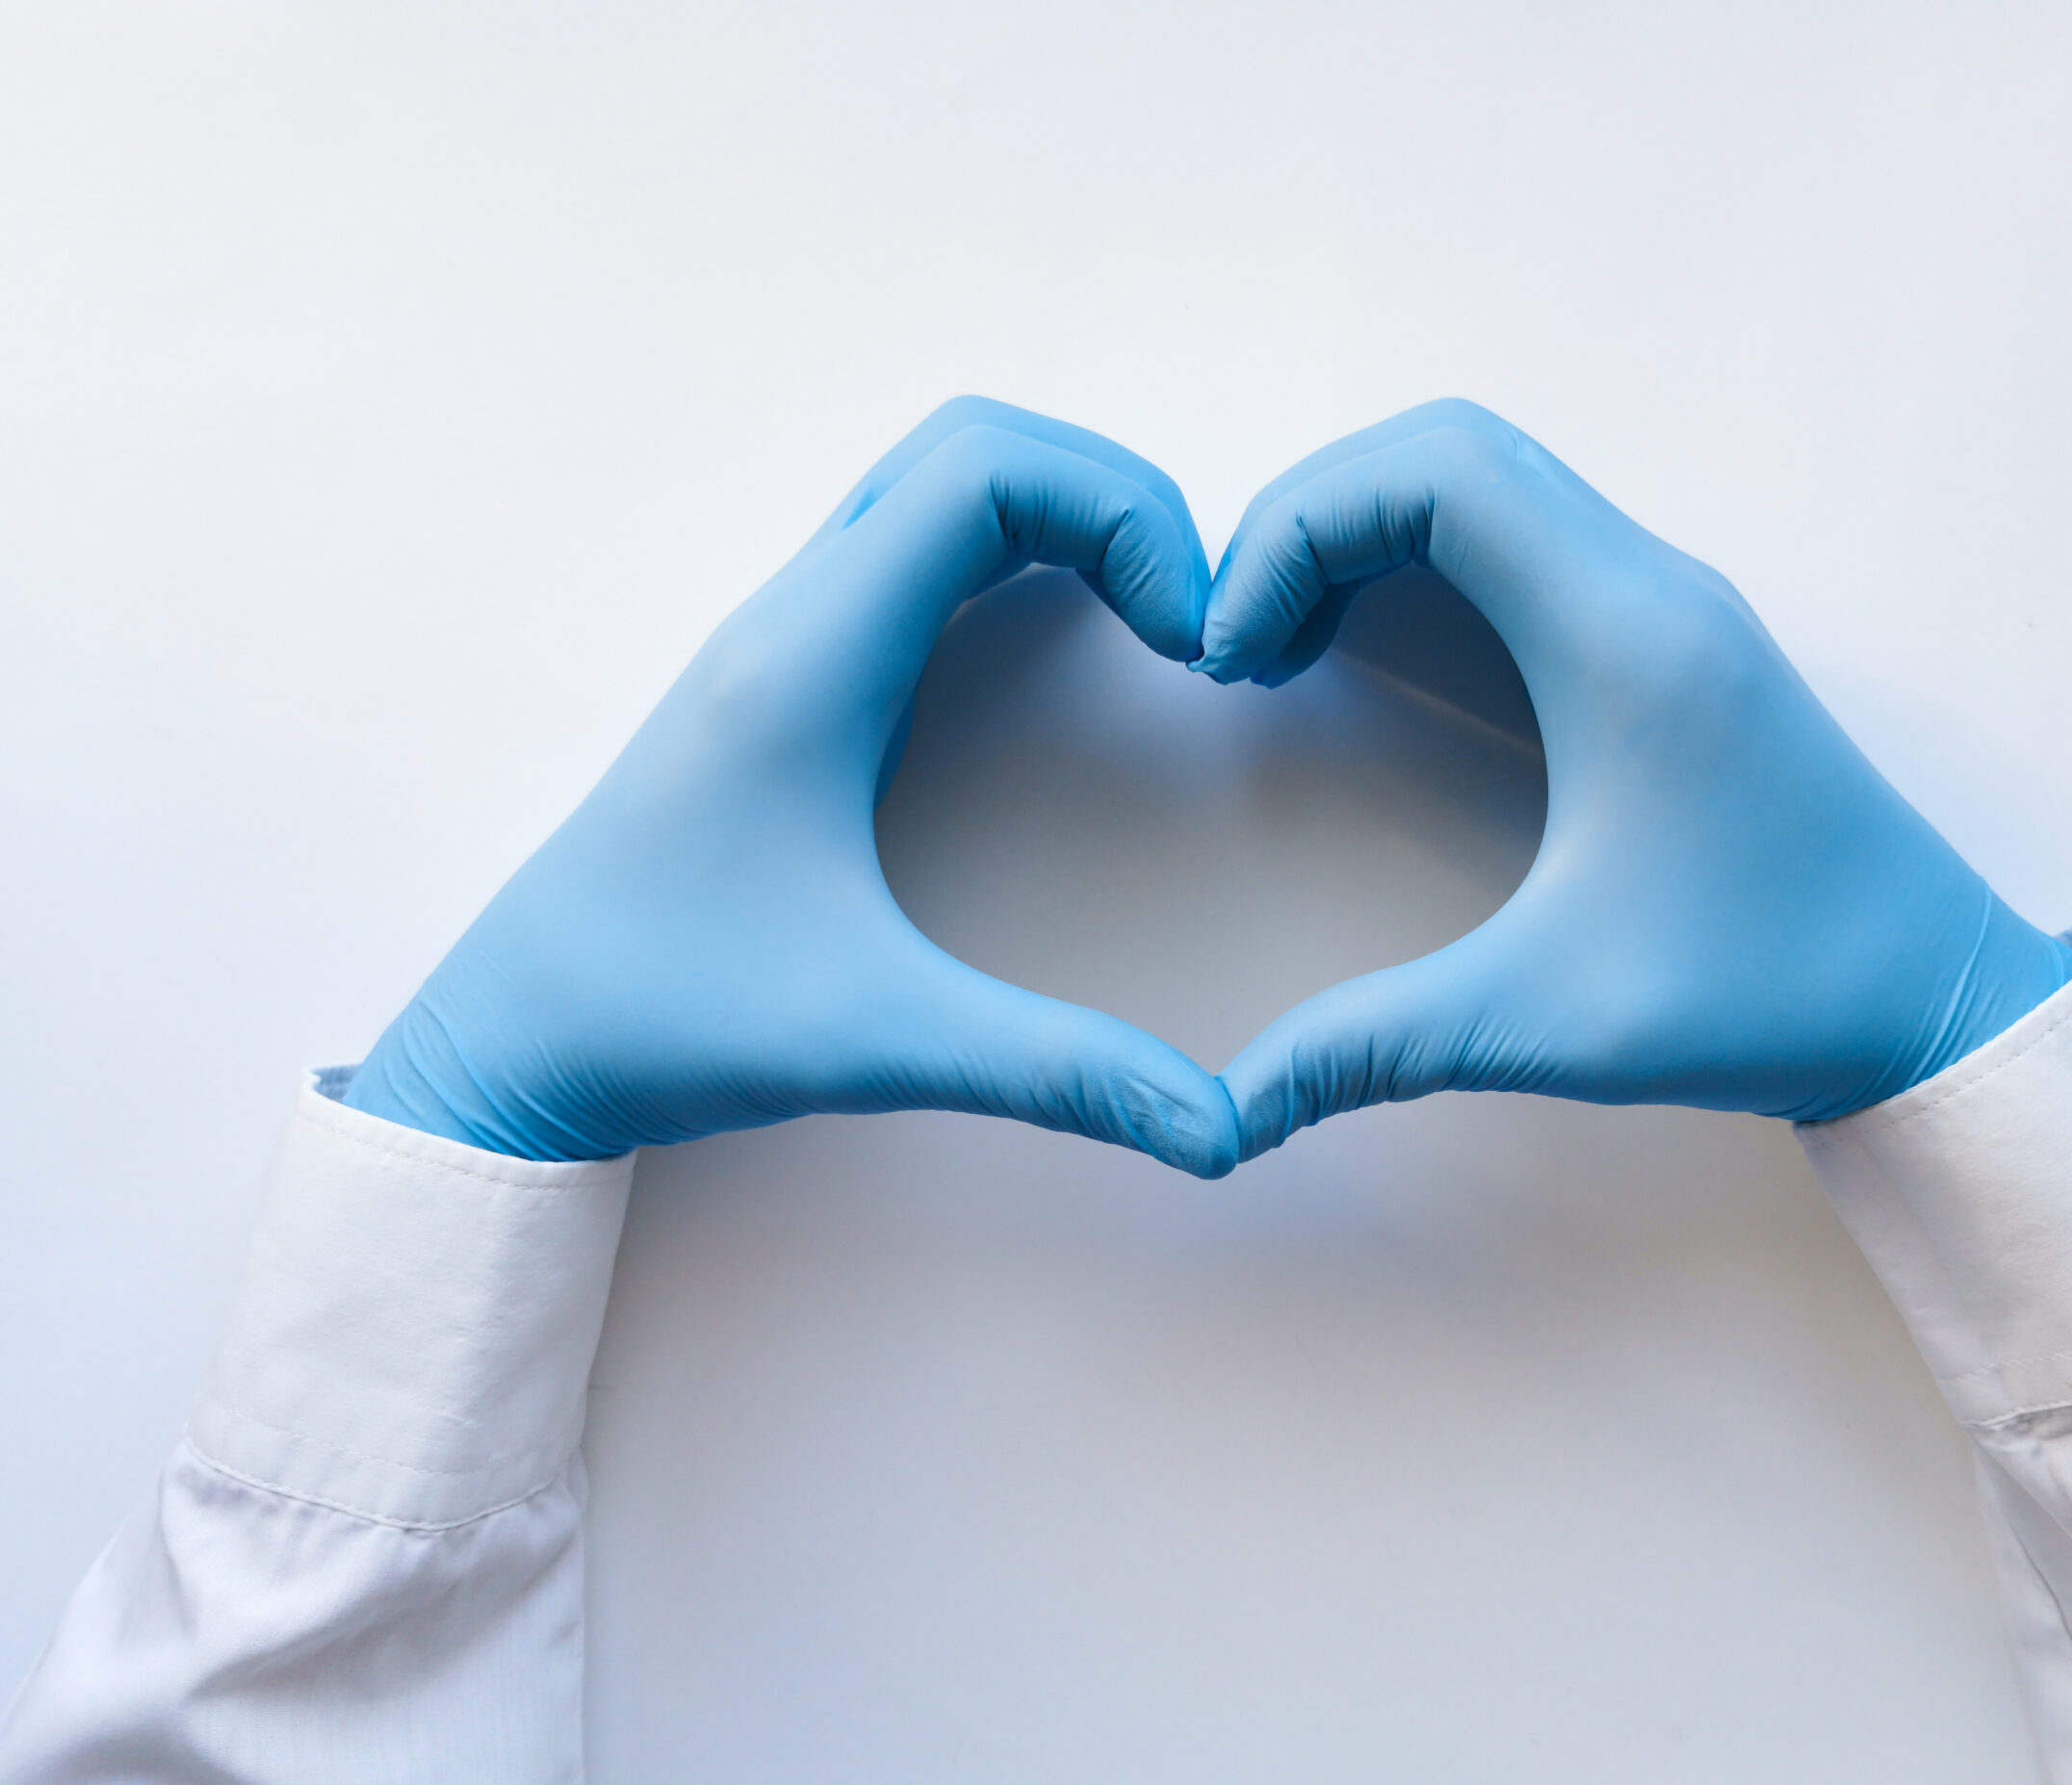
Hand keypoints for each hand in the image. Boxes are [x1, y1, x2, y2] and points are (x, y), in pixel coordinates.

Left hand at [345, 398, 1238, 1176]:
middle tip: (1190, 617)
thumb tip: (1218, 1132)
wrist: (510, 1041)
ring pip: (939, 485)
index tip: (1190, 640)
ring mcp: (785, 638)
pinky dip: (1015, 555)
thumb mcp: (869, 1043)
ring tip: (1152, 620)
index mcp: (813, 660)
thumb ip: (1053, 1073)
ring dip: (1064, 517)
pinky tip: (1066, 650)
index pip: (987, 473)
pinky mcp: (788, 681)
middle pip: (974, 446)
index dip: (1124, 517)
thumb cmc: (659, 1018)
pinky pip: (915, 552)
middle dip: (1114, 497)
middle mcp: (795, 616)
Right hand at [1199, 400, 2071, 1158]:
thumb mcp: (1552, 1021)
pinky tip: (1378, 659)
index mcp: (1622, 639)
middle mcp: (1651, 584)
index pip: (1432, 471)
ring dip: (1363, 532)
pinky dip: (1423, 558)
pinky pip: (1524, 532)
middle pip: (1445, 447)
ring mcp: (1670, 599)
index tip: (1232, 654)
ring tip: (1285, 649)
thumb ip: (1374, 1048)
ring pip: (1485, 477)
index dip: (1294, 529)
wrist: (1935, 1001)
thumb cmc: (1771, 995)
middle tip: (1240, 643)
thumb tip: (1226, 1113)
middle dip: (1309, 518)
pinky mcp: (1674, 634)